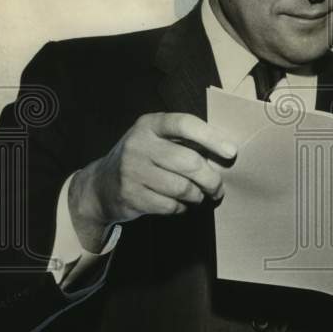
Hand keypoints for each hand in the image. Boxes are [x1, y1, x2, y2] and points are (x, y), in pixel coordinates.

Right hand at [68, 112, 236, 250]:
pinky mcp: (131, 196)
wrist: (101, 185)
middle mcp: (138, 144)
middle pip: (189, 162)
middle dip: (211, 178)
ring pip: (182, 187)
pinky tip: (178, 203)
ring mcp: (132, 171)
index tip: (231, 152)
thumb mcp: (157, 140)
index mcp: (150, 124)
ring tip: (198, 195)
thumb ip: (185, 142)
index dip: (211, 137)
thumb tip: (226, 154)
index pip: (185, 124)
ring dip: (197, 195)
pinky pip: (170, 206)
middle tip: (218, 187)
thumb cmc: (144, 158)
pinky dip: (181, 207)